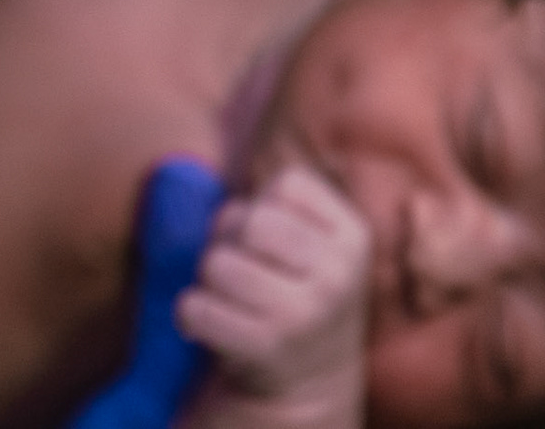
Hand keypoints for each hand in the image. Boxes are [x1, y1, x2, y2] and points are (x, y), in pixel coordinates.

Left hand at [176, 165, 370, 425]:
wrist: (308, 381)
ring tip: (232, 300)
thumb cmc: (295, 290)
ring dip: (209, 279)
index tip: (273, 242)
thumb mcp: (313, 243)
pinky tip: (215, 326)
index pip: (285, 185)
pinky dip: (191, 315)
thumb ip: (280, 203)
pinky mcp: (266, 348)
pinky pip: (195, 307)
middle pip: (248, 220)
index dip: (264, 206)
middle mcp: (338, 276)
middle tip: (243, 269)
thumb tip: (199, 163)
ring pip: (216, 262)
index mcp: (353, 238)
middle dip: (231, 239)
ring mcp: (305, 314)